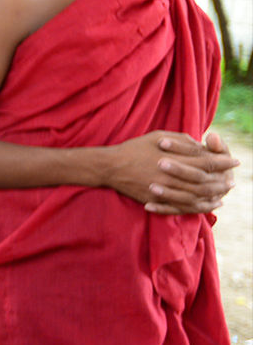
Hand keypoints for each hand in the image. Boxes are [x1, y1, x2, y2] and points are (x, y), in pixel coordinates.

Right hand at [105, 130, 237, 213]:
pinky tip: (206, 206)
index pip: (206, 162)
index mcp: (174, 158)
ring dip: (212, 197)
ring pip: (194, 197)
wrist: (110, 166)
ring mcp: (163, 190)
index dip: (223, 162)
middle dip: (221, 181)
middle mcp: (171, 176)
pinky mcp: (156, 200)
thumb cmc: (135, 148)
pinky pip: (180, 207)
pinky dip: (196, 208)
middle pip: (204, 182)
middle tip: (232, 181)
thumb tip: (201, 146)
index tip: (235, 162)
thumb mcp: (158, 136)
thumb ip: (182, 141)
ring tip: (222, 196)